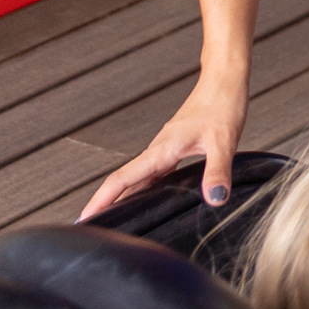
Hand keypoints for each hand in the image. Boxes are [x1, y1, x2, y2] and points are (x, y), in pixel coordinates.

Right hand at [82, 70, 245, 218]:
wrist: (225, 79)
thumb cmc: (223, 105)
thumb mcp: (223, 141)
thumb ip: (217, 171)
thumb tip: (215, 199)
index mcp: (162, 150)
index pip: (122, 179)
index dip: (101, 200)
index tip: (83, 219)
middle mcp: (159, 150)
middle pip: (124, 181)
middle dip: (106, 204)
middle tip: (92, 228)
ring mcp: (166, 147)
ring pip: (138, 177)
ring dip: (124, 196)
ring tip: (115, 219)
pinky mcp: (177, 146)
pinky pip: (154, 171)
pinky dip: (145, 186)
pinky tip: (150, 196)